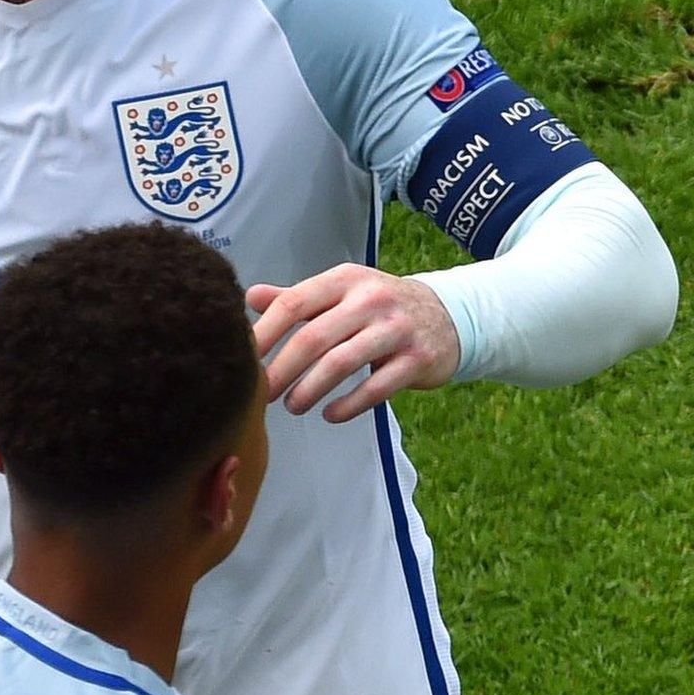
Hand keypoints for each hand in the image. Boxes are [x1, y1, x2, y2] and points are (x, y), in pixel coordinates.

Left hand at [250, 264, 460, 422]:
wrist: (450, 315)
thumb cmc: (380, 307)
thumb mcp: (341, 292)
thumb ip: (297, 297)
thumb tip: (250, 297)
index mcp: (344, 280)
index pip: (294, 302)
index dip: (265, 332)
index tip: (244, 357)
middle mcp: (370, 300)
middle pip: (313, 337)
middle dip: (281, 369)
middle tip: (261, 393)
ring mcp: (396, 329)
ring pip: (341, 363)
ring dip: (310, 389)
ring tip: (291, 406)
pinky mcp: (417, 359)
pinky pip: (376, 387)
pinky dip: (349, 405)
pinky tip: (330, 414)